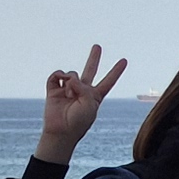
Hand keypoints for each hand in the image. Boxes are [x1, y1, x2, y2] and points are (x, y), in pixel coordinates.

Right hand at [37, 46, 126, 164]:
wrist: (61, 132)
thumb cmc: (79, 121)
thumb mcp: (90, 104)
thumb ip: (84, 88)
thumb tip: (70, 79)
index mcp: (95, 96)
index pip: (108, 81)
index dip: (116, 71)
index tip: (124, 60)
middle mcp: (82, 91)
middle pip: (90, 70)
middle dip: (93, 58)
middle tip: (97, 46)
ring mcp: (67, 90)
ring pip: (72, 74)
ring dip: (71, 80)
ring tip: (69, 94)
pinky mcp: (53, 91)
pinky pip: (56, 76)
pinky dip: (58, 75)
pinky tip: (60, 81)